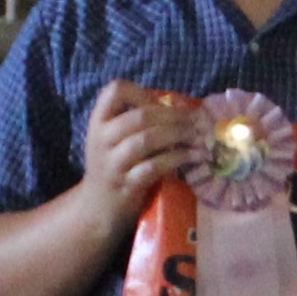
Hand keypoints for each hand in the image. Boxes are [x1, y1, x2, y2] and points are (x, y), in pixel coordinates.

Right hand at [80, 81, 204, 221]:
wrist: (98, 205)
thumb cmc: (116, 166)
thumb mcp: (115, 138)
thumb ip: (136, 121)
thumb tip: (180, 107)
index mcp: (100, 121)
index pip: (116, 90)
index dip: (143, 93)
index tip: (163, 104)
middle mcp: (102, 138)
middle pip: (140, 116)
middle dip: (173, 116)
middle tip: (196, 121)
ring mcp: (113, 163)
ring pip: (146, 139)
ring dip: (178, 135)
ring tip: (198, 137)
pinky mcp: (126, 184)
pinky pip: (153, 166)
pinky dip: (177, 158)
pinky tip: (192, 156)